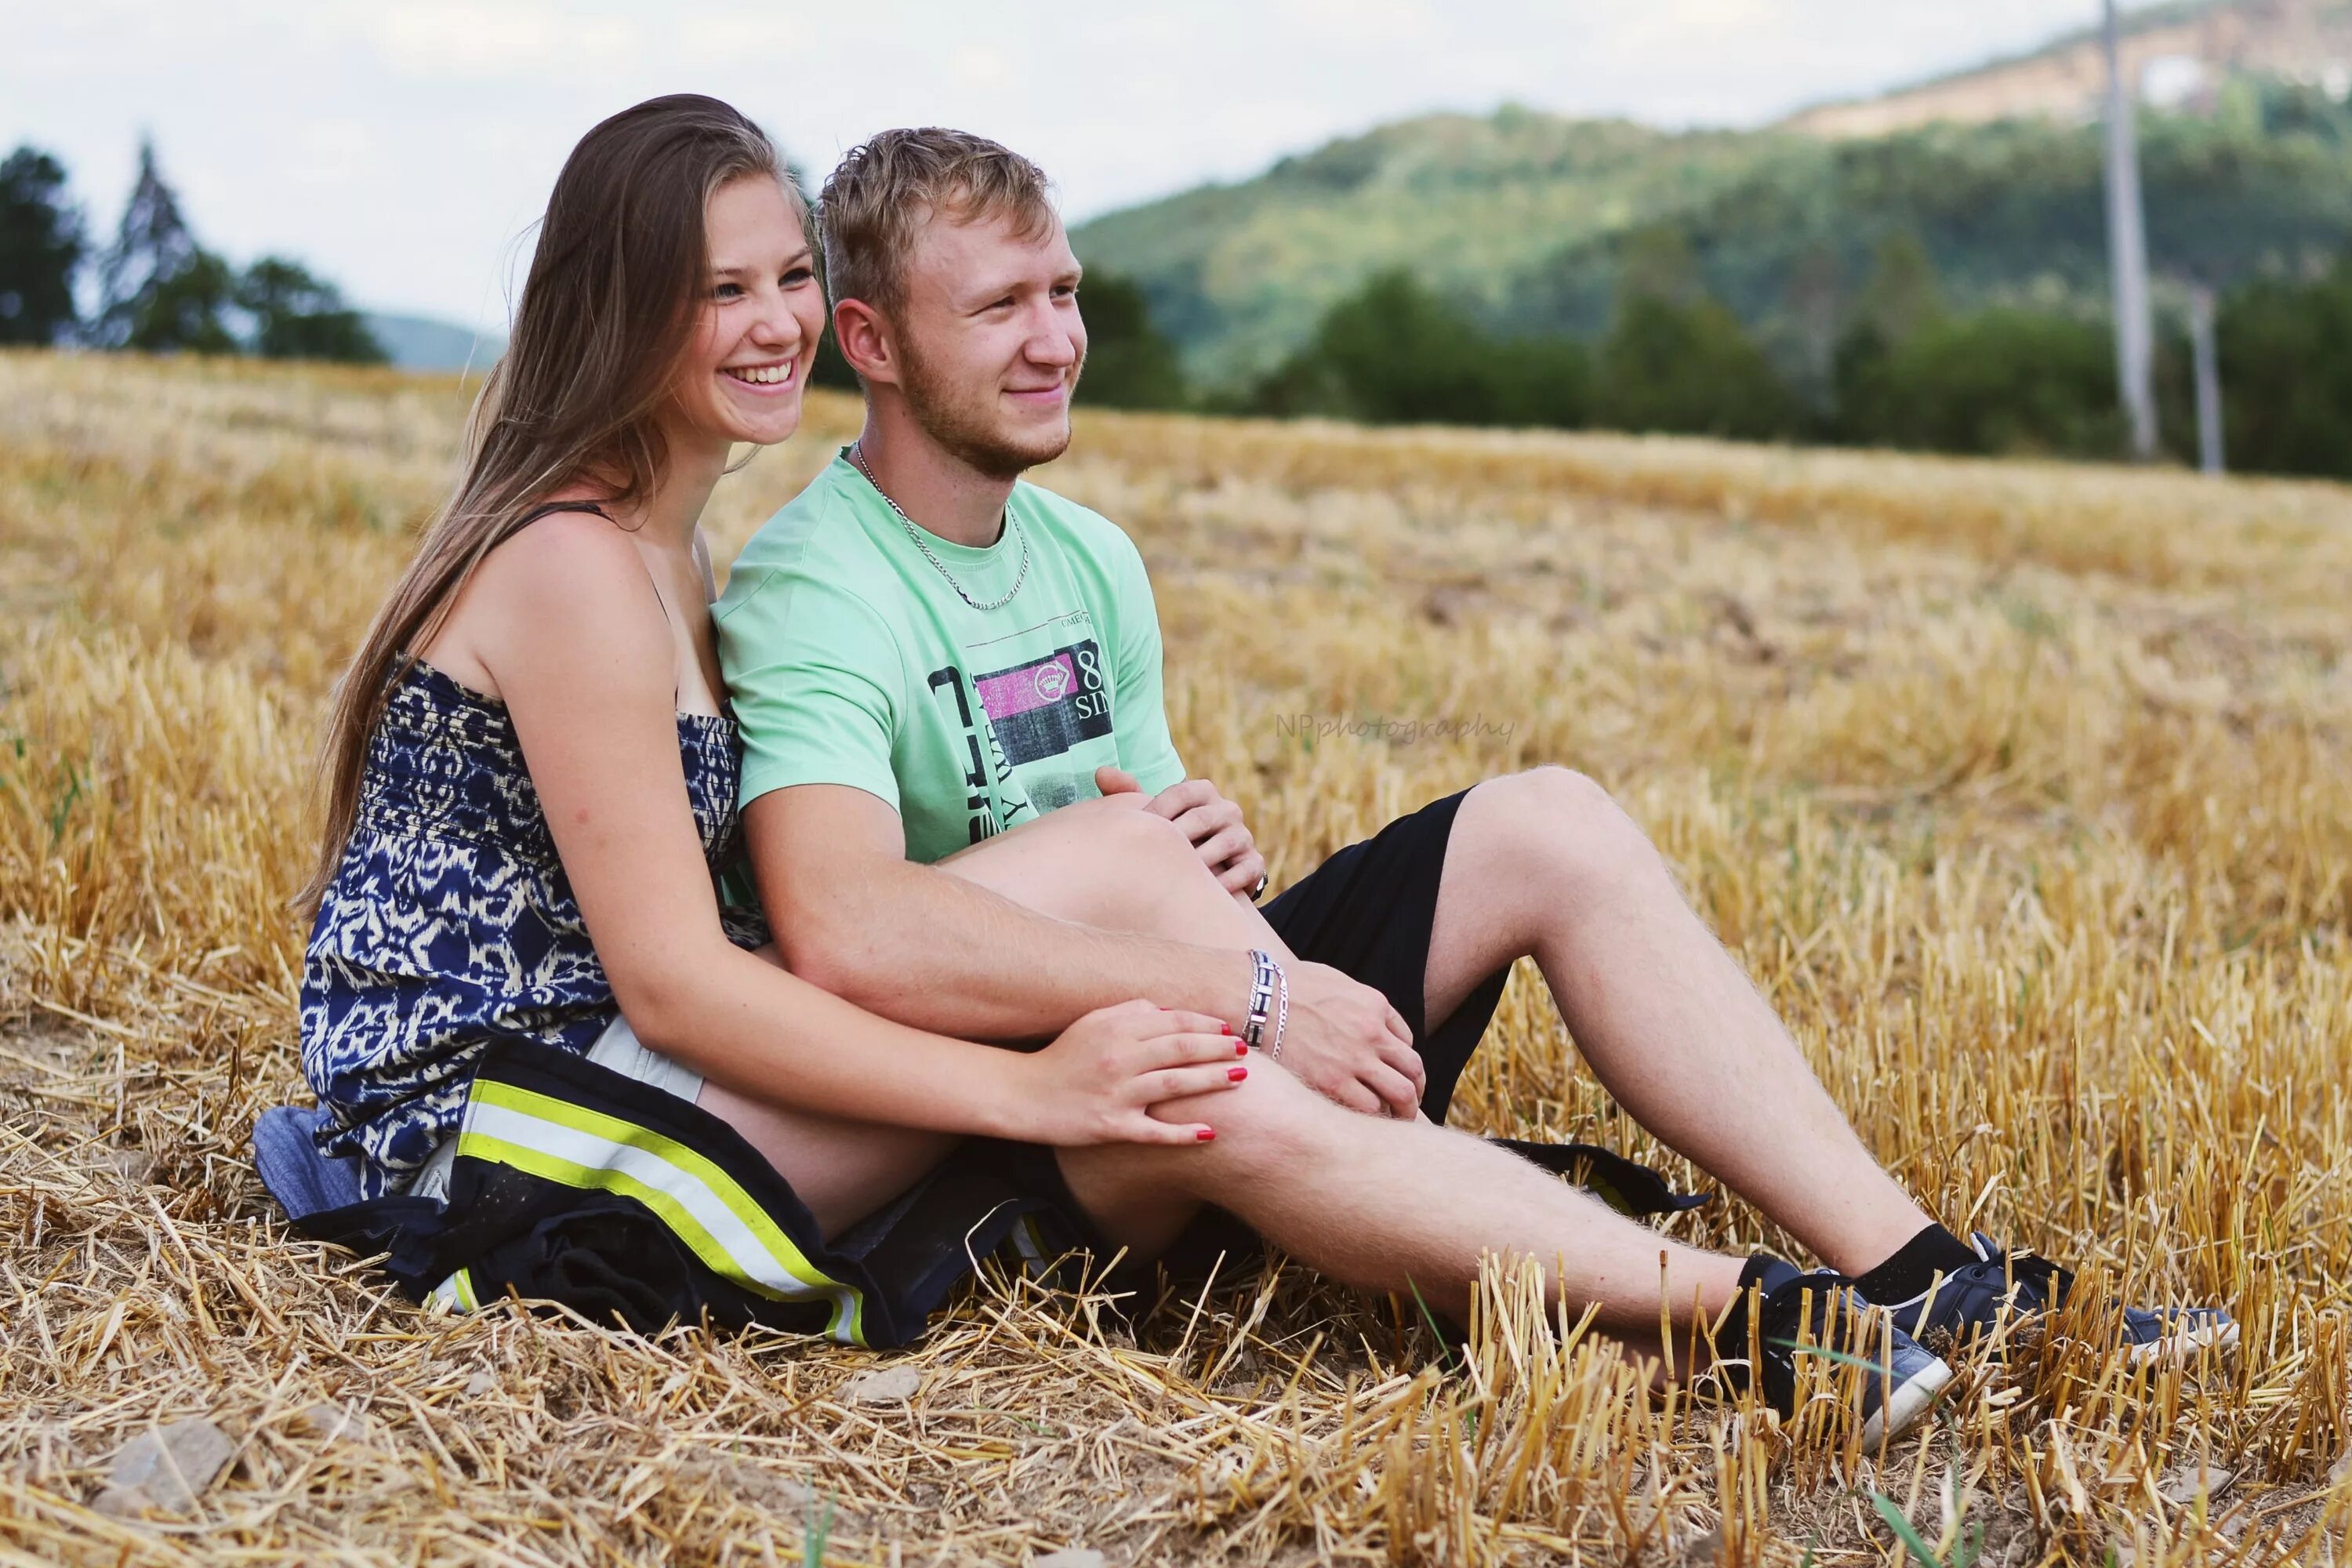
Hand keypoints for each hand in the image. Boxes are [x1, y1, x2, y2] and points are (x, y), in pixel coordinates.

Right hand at [1020, 1000, 1249, 1145]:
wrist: (1024, 1095)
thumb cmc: (1063, 1057)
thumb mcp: (1092, 1023)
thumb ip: (1131, 1011)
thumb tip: (1169, 1012)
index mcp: (1116, 1029)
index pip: (1173, 1022)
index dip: (1205, 1024)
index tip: (1229, 1028)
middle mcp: (1119, 1058)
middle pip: (1181, 1049)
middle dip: (1218, 1048)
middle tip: (1245, 1050)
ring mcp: (1117, 1094)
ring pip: (1175, 1084)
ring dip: (1211, 1080)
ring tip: (1240, 1078)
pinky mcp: (1112, 1126)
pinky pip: (1155, 1131)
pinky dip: (1183, 1132)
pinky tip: (1210, 1132)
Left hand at [1095, 766, 1266, 903]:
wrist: (1208, 872)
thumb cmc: (1174, 838)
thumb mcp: (1156, 815)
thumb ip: (1130, 794)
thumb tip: (1101, 772)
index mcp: (1204, 793)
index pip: (1182, 792)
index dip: (1158, 810)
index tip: (1139, 830)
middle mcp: (1228, 810)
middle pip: (1201, 818)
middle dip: (1177, 837)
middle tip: (1153, 856)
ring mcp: (1243, 836)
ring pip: (1226, 842)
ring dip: (1201, 860)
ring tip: (1178, 875)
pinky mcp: (1254, 863)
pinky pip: (1245, 869)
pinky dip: (1227, 881)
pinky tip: (1207, 892)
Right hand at [1276, 961, 1425, 1118]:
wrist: (1254, 996)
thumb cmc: (1284, 985)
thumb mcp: (1333, 981)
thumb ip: (1355, 1001)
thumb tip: (1361, 1017)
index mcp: (1374, 1005)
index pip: (1405, 1039)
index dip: (1401, 1060)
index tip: (1394, 1073)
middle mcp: (1372, 1032)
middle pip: (1412, 1068)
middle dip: (1415, 1089)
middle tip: (1409, 1102)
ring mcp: (1355, 1058)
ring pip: (1400, 1093)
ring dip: (1403, 1109)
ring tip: (1395, 1119)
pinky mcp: (1333, 1082)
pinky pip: (1369, 1108)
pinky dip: (1374, 1117)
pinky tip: (1366, 1121)